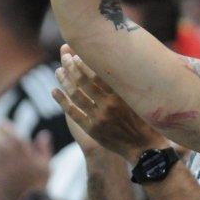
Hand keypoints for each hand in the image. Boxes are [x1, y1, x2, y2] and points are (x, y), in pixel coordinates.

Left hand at [0, 122, 51, 199]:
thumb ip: (45, 149)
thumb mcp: (47, 165)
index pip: (16, 137)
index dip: (8, 128)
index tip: (2, 122)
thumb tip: (43, 134)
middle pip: (1, 144)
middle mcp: (15, 162)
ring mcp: (5, 171)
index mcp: (28, 156)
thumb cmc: (40, 184)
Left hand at [52, 44, 165, 160]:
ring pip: (76, 95)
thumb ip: (126, 83)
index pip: (98, 73)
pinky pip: (73, 112)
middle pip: (84, 81)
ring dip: (65, 81)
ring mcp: (99, 118)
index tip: (78, 53)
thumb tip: (116, 62)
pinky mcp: (91, 129)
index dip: (85, 62)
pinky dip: (62, 100)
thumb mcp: (139, 97)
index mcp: (121, 94)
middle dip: (71, 66)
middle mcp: (108, 105)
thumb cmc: (144, 119)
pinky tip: (55, 91)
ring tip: (58, 70)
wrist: (143, 147)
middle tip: (65, 57)